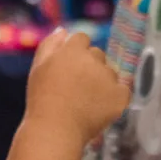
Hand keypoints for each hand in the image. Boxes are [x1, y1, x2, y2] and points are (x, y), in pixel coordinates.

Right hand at [25, 27, 129, 141]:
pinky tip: (100, 108)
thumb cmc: (42, 99)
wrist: (55, 129)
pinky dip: (115, 98)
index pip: (82, 39)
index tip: (68, 70)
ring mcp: (109, 77)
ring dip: (102, 82)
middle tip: (76, 88)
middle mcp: (94, 59)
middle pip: (97, 55)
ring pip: (110, 73)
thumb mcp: (38, 67)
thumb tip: (64, 31)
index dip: (74, 54)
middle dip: (90, 67)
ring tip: (86, 102)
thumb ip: (50, 45)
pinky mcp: (120, 96)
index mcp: (73, 49)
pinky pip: (122, 91)